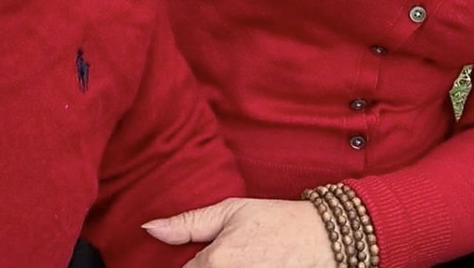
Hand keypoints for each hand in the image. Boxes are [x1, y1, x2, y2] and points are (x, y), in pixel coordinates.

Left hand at [143, 196, 335, 267]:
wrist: (323, 238)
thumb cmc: (277, 220)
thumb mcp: (231, 210)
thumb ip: (188, 223)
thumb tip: (149, 228)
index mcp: (216, 261)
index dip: (190, 265)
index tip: (207, 255)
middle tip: (229, 256)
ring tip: (240, 260)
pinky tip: (250, 264)